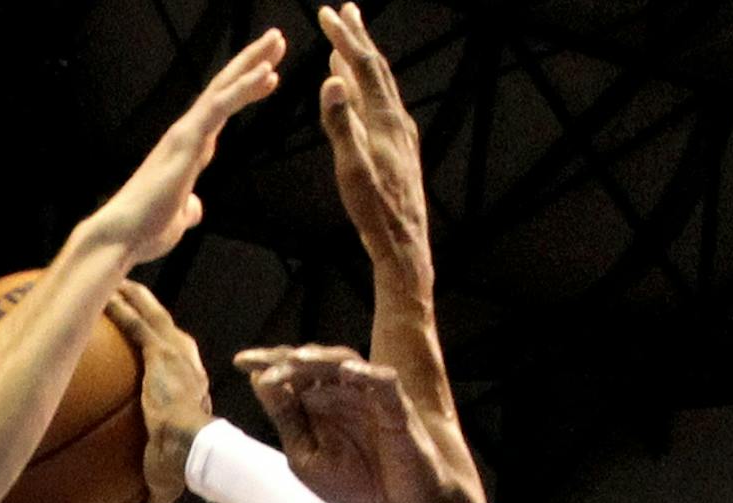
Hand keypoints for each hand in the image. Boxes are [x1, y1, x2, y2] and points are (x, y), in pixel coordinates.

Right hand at [88, 30, 284, 263]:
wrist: (121, 237)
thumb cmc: (144, 231)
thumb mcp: (177, 219)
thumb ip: (188, 209)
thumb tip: (194, 209)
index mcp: (187, 150)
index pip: (221, 112)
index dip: (244, 90)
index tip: (269, 76)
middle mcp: (185, 134)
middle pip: (224, 89)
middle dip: (251, 62)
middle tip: (277, 40)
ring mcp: (185, 134)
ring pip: (224, 88)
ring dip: (252, 62)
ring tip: (277, 40)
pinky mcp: (187, 141)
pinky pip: (220, 106)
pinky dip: (243, 87)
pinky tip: (266, 73)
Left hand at [103, 281, 210, 502]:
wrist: (193, 452)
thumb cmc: (182, 467)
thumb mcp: (162, 485)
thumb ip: (150, 500)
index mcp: (189, 390)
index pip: (176, 363)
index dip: (163, 350)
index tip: (149, 345)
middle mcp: (186, 365)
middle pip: (165, 329)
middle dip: (149, 310)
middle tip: (129, 294)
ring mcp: (175, 355)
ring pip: (152, 317)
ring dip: (135, 297)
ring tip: (114, 280)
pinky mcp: (162, 352)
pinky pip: (137, 322)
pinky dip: (122, 306)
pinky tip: (105, 293)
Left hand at [235, 345, 473, 502]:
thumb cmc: (354, 486)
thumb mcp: (307, 457)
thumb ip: (287, 420)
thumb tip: (259, 381)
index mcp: (318, 405)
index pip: (290, 375)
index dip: (266, 364)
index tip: (238, 362)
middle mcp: (342, 394)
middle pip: (314, 362)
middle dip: (288, 360)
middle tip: (262, 363)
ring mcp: (371, 398)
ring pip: (346, 363)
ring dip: (320, 361)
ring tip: (296, 360)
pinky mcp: (398, 409)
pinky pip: (385, 383)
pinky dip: (367, 375)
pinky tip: (347, 373)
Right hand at [318, 4, 431, 294]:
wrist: (405, 248)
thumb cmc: (375, 216)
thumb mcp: (352, 171)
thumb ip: (341, 125)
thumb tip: (333, 80)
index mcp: (385, 121)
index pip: (362, 68)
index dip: (345, 38)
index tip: (326, 13)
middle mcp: (398, 122)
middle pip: (377, 69)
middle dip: (358, 37)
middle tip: (345, 9)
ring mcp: (401, 137)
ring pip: (381, 87)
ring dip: (363, 61)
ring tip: (350, 42)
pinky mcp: (400, 152)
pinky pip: (382, 106)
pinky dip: (368, 88)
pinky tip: (362, 95)